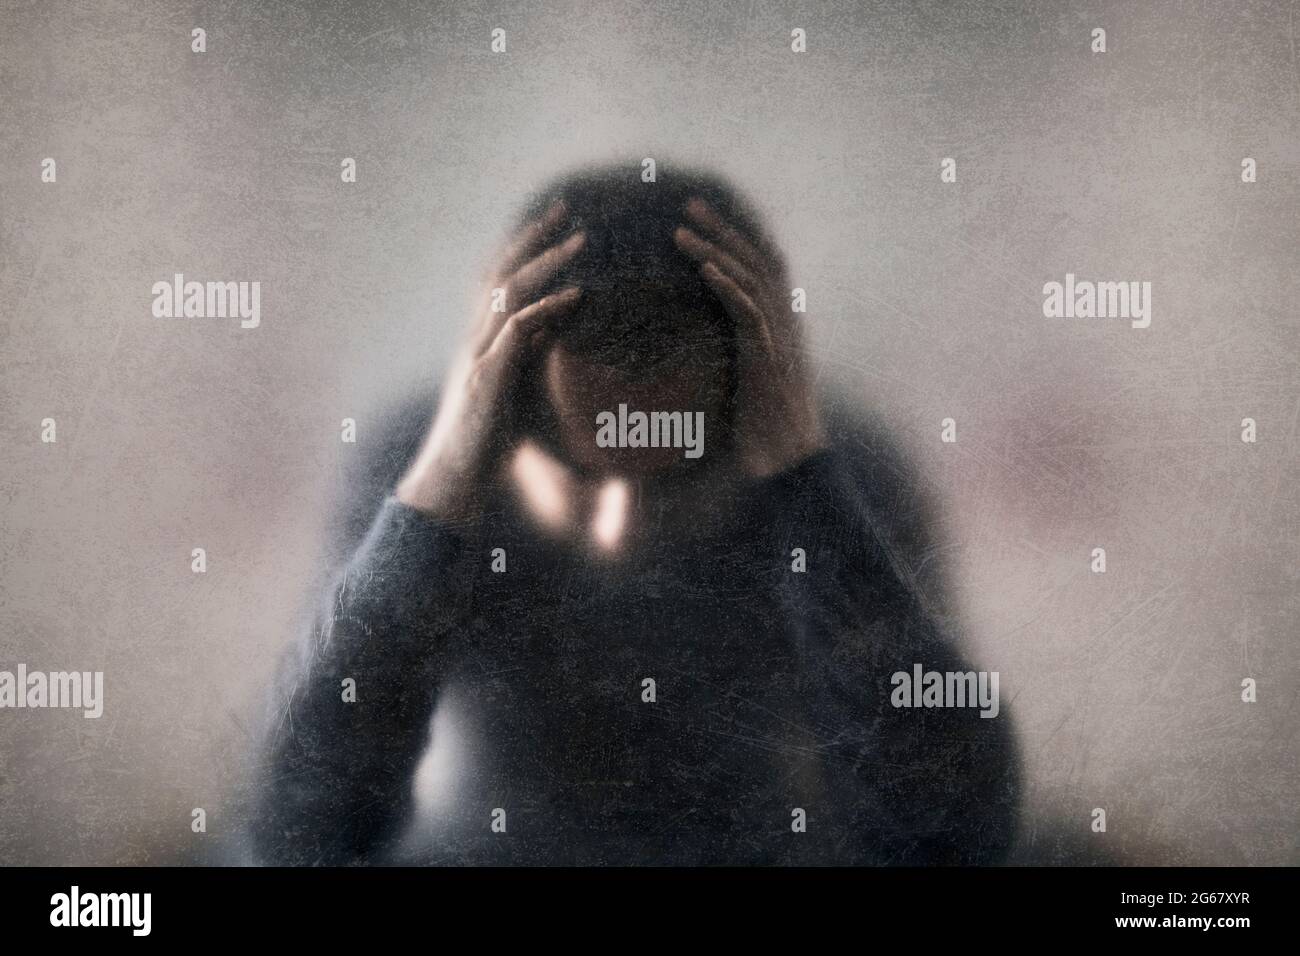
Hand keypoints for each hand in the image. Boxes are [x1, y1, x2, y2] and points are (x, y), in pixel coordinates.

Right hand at [396, 202, 584, 518]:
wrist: (456, 477)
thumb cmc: (488, 437)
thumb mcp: (516, 384)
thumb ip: (534, 351)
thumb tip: (560, 322)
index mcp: (481, 337)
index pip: (500, 276)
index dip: (525, 245)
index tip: (557, 221)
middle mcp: (475, 337)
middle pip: (501, 272)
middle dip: (534, 237)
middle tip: (565, 209)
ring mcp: (478, 355)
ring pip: (508, 293)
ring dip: (546, 263)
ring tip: (581, 241)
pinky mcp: (488, 379)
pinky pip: (517, 332)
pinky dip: (546, 309)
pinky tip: (575, 296)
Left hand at [674, 198, 825, 477]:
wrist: (789, 462)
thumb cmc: (761, 430)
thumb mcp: (740, 381)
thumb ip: (724, 355)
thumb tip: (689, 348)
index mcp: (779, 321)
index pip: (759, 264)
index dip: (734, 236)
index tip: (702, 217)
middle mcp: (784, 320)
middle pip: (755, 259)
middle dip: (722, 229)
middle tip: (688, 204)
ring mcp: (778, 337)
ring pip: (748, 278)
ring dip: (714, 251)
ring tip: (680, 231)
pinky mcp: (767, 357)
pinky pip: (750, 311)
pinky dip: (729, 287)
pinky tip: (705, 270)